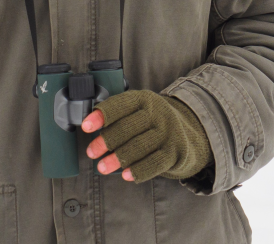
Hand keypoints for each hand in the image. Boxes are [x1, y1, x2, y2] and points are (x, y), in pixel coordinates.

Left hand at [81, 90, 212, 183]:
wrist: (188, 132)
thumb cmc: (152, 123)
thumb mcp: (140, 110)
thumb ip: (120, 115)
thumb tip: (90, 127)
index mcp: (144, 99)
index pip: (121, 104)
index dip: (102, 115)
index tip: (86, 126)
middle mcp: (157, 113)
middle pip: (128, 127)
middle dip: (107, 140)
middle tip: (92, 152)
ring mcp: (168, 132)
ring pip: (139, 146)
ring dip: (118, 158)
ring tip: (102, 167)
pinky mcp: (175, 151)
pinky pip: (155, 162)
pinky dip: (139, 170)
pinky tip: (126, 175)